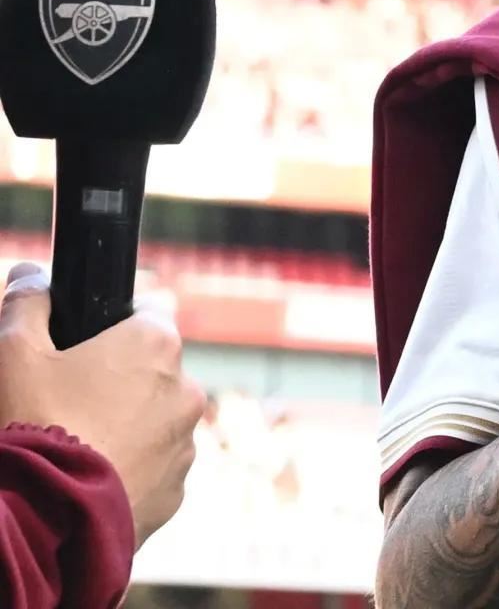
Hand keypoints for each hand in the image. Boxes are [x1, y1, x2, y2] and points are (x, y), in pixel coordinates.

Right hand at [0, 262, 205, 545]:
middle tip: (70, 399)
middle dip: (119, 379)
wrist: (47, 518)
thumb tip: (29, 275)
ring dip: (128, 425)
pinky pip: (155, 468)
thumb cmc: (35, 425)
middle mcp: (186, 388)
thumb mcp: (14, 354)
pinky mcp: (176, 490)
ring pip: (157, 420)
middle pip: (153, 370)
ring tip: (78, 444)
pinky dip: (130, 468)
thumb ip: (25, 305)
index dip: (116, 321)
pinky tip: (91, 477)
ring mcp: (186, 442)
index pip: (150, 312)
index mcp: (157, 345)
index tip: (88, 339)